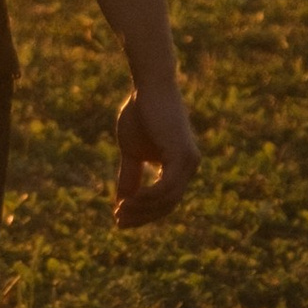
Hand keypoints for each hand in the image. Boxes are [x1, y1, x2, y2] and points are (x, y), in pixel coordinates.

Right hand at [114, 78, 198, 227]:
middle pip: (167, 205)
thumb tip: (122, 201)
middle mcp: (189, 167)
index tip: (119, 219)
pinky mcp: (182, 155)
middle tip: (118, 220)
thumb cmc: (140, 113)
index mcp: (180, 166)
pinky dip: (148, 197)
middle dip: (142, 216)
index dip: (143, 214)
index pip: (165, 201)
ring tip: (120, 209)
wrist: (148, 87)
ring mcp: (188, 162)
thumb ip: (130, 176)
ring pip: (167, 199)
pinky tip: (130, 200)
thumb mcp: (131, 151)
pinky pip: (166, 187)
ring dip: (142, 208)